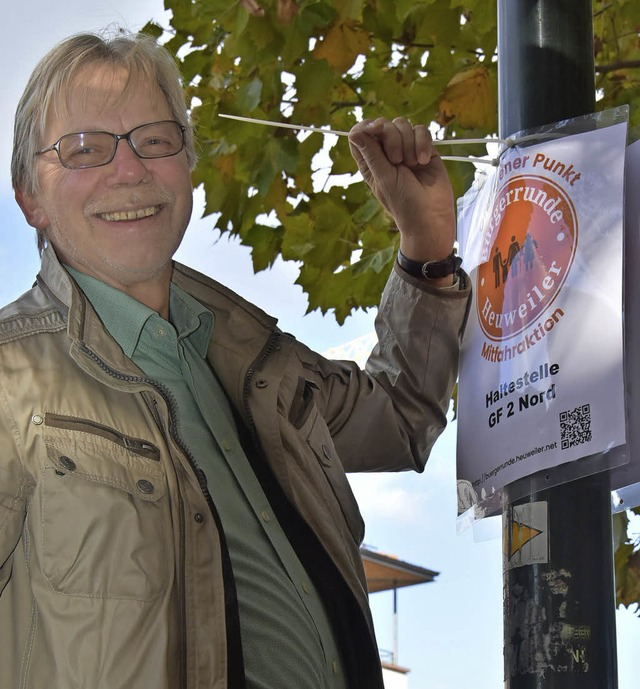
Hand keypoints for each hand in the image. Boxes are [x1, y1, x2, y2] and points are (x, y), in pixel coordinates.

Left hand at [348, 117, 455, 269]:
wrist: (431, 216)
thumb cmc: (403, 203)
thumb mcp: (383, 178)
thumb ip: (371, 153)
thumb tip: (355, 131)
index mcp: (369, 161)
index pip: (360, 132)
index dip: (366, 126)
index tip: (376, 130)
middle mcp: (385, 152)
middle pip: (383, 124)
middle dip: (392, 138)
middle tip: (398, 161)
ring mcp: (405, 149)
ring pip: (403, 124)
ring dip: (408, 143)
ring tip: (413, 165)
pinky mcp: (424, 148)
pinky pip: (421, 130)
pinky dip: (423, 143)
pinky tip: (424, 161)